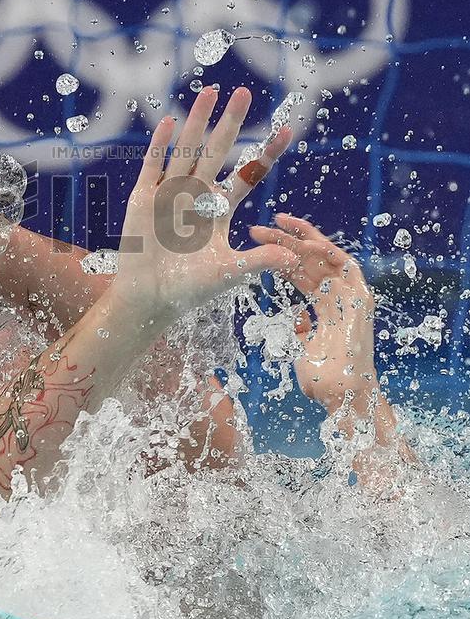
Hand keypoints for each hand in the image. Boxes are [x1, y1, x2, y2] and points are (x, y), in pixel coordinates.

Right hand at [114, 87, 296, 320]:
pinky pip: (154, 165)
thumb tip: (293, 256)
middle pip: (217, 151)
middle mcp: (197, 195)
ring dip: (197, 121)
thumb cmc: (188, 290)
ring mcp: (170, 193)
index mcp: (220, 210)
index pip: (247, 175)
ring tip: (210, 93)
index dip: (265, 154)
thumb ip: (258, 261)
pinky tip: (170, 121)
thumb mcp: (228, 273)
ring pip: (187, 150)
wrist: (148, 299)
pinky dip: (162, 144)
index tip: (286, 131)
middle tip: (244, 93)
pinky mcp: (145, 198)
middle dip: (230, 123)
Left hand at [249, 214, 375, 409]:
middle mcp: (338, 296)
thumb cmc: (322, 379)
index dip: (279, 254)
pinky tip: (309, 243)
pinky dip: (330, 252)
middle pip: (308, 259)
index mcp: (324, 304)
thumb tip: (293, 320)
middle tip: (257, 228)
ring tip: (280, 222)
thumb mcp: (299, 346)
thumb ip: (296, 330)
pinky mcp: (362, 300)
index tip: (257, 240)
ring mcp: (351, 296)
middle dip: (284, 241)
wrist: (342, 396)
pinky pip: (348, 267)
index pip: (299, 271)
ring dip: (304, 238)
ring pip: (326, 256)